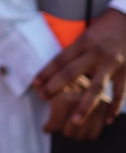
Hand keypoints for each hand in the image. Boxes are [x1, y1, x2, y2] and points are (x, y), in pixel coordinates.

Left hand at [33, 9, 125, 138]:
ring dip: (84, 106)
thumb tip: (57, 70)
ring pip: (95, 89)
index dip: (46, 72)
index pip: (60, 60)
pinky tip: (106, 121)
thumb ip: (75, 52)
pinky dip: (113, 108)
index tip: (35, 84)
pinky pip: (119, 94)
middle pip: (72, 73)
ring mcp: (111, 65)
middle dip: (56, 87)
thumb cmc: (104, 31)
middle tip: (43, 98)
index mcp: (83, 43)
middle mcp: (95, 54)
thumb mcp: (86, 36)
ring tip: (74, 121)